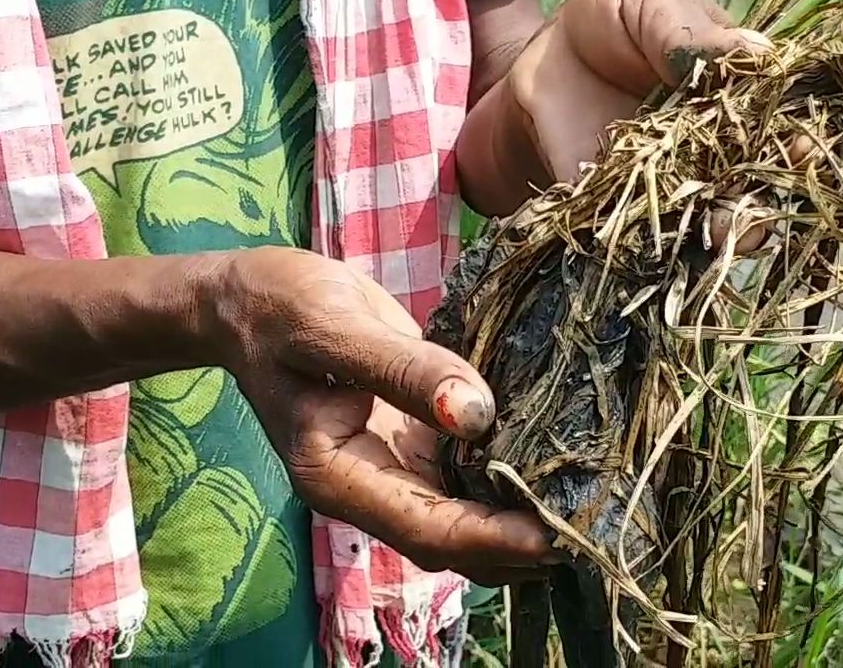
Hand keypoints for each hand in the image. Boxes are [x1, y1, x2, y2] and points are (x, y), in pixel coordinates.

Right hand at [214, 246, 557, 581]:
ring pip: (466, 517)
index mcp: (338, 476)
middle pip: (453, 542)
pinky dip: (509, 477)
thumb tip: (478, 412)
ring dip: (520, 520)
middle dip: (519, 545)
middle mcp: (370, 486)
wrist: (250, 297)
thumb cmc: (281, 307)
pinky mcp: (414, 438)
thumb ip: (404, 370)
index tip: (554, 535)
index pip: (426, 531)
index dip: (492, 539)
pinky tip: (557, 463)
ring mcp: (394, 466)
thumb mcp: (334, 327)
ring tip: (588, 509)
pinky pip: (467, 473)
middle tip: (591, 528)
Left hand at [457, 0, 775, 251]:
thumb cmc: (612, 14)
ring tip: (717, 236)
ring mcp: (673, 184)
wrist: (545, 51)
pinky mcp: (623, 208)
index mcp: (739, 95)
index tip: (799, 149)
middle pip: (752, 186)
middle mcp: (716, 148)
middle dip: (760, 203)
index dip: (794, 141)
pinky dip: (649, 249)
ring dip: (717, 236)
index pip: (778, 124)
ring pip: (707, 223)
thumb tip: (753, 50)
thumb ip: (689, 28)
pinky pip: (642, 238)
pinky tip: (653, 251)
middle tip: (759, 212)